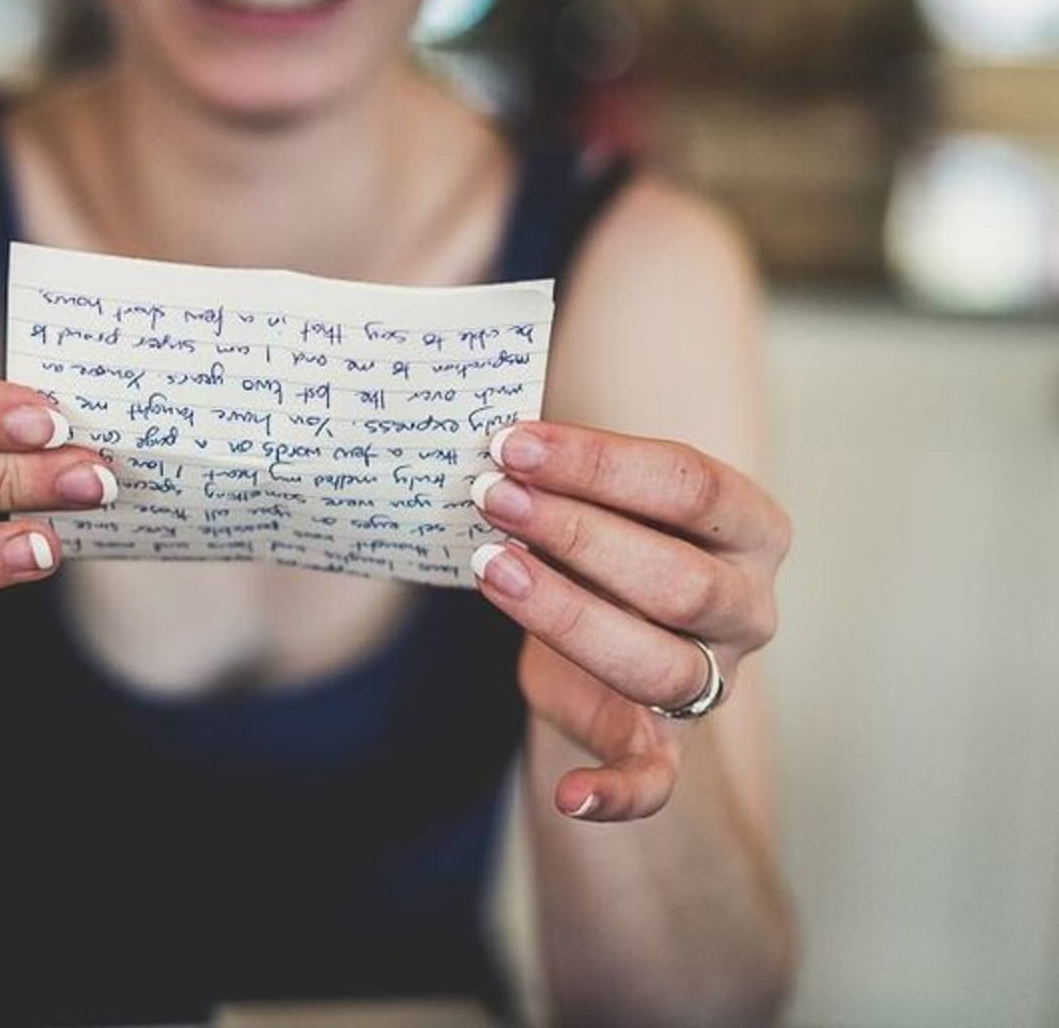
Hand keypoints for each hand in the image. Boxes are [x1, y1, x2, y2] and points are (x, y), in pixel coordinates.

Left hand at [469, 421, 790, 821]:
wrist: (611, 637)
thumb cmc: (604, 545)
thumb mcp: (601, 501)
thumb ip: (571, 477)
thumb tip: (496, 441)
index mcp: (751, 527)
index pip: (688, 484)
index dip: (596, 462)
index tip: (512, 443)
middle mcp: (750, 605)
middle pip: (676, 577)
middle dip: (575, 532)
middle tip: (492, 498)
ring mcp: (716, 679)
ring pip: (657, 663)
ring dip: (566, 615)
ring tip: (488, 567)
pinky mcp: (669, 745)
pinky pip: (657, 781)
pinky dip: (618, 793)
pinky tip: (573, 798)